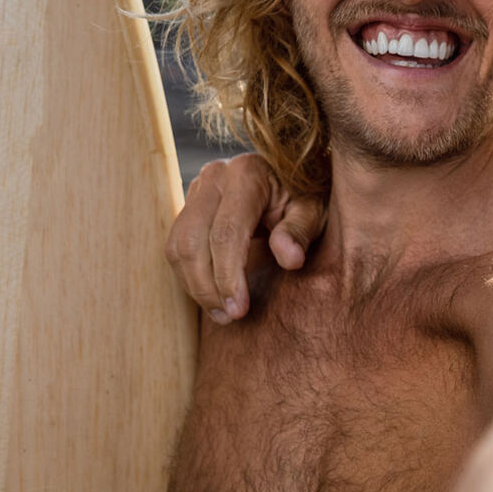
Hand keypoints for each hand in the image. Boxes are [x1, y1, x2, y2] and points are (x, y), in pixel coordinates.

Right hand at [164, 154, 324, 322]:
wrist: (292, 178)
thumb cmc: (307, 197)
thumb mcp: (315, 211)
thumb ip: (301, 231)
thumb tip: (290, 260)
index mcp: (247, 174)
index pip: (226, 233)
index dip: (228, 276)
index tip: (239, 310)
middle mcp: (215, 176)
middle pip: (192, 240)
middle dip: (207, 286)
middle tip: (229, 317)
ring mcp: (197, 189)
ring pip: (178, 245)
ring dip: (195, 285)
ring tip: (222, 313)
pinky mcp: (189, 205)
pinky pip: (177, 246)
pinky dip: (191, 276)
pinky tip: (214, 296)